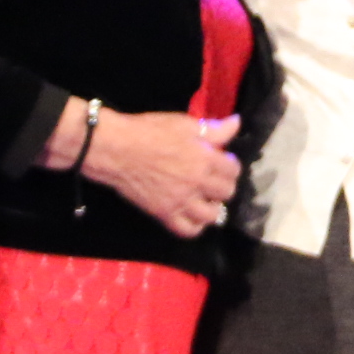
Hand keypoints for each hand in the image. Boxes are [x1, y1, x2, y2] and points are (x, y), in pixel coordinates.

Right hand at [84, 110, 243, 237]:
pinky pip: (188, 230)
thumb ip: (213, 129)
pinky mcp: (164, 214)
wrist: (117, 149)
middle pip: (226, 192)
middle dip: (224, 185)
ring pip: (212, 215)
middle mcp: (196, 182)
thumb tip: (236, 123)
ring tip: (205, 199)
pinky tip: (193, 215)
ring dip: (213, 207)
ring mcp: (181, 201)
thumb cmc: (149, 131)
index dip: (230, 164)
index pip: (233, 169)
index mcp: (204, 158)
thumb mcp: (184, 124)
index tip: (221, 162)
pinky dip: (195, 226)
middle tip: (213, 180)